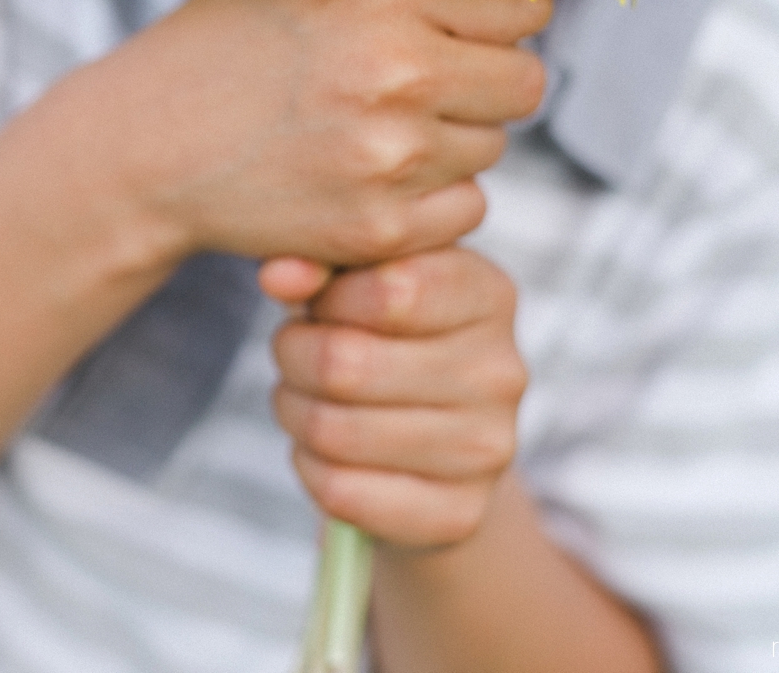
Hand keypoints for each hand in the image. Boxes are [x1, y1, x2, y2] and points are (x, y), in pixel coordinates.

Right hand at [75, 0, 549, 269]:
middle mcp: (400, 69)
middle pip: (525, 82)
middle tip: (425, 84)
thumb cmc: (227, 47)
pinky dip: (430, 198)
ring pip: (492, 147)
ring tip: (374, 127)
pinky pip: (465, 208)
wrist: (146, 146)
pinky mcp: (380, 226)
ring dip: (451, 140)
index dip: (497, 18)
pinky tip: (368, 176)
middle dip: (485, 83)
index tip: (464, 29)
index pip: (524, 4)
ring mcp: (393, 155)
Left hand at [266, 247, 526, 548]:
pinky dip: (309, 468)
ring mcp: (489, 449)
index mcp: (488, 293)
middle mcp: (502, 372)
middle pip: (344, 363)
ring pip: (333, 430)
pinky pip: (340, 491)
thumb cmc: (378, 339)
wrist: (426, 447)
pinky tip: (324, 452)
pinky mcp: (459, 514)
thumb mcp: (353, 284)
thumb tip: (277, 274)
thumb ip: (318, 263)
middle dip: (292, 355)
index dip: (328, 296)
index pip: (389, 286)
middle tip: (295, 353)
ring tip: (306, 399)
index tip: (323, 304)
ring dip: (295, 412)